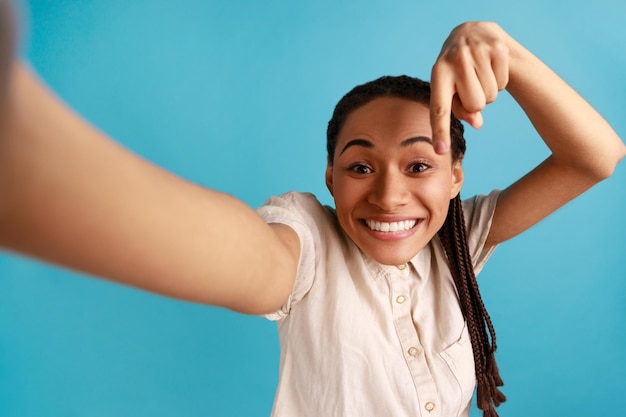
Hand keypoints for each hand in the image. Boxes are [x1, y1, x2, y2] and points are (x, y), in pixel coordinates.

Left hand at [430, 22, 510, 153]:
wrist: (472, 31)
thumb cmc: (458, 69)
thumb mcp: (452, 87)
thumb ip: (461, 109)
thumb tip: (477, 123)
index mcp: (438, 74)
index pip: (439, 108)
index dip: (440, 131)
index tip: (440, 151)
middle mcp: (455, 60)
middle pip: (475, 105)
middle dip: (477, 102)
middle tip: (472, 83)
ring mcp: (477, 52)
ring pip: (490, 96)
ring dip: (488, 91)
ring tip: (480, 73)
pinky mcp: (497, 47)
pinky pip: (503, 83)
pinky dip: (500, 80)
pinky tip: (491, 65)